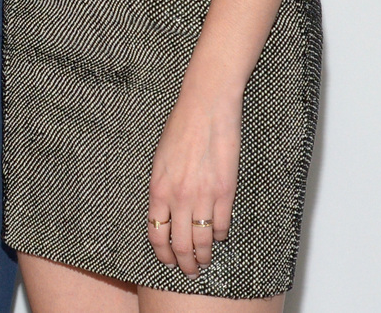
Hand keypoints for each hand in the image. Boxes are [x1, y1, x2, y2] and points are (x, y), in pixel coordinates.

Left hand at [148, 82, 239, 276]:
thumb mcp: (160, 159)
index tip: (167, 261)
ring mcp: (203, 196)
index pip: (156, 233)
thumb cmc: (180, 127)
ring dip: (203, 255)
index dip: (161, 253)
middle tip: (189, 271)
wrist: (205, 108)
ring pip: (201, 240)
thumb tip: (165, 211)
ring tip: (204, 261)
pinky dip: (219, 235)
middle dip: (183, 263)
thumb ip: (162, 187)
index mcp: (158, 188)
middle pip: (179, 244)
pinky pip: (221, 224)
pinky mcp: (224, 191)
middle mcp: (178, 197)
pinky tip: (218, 235)